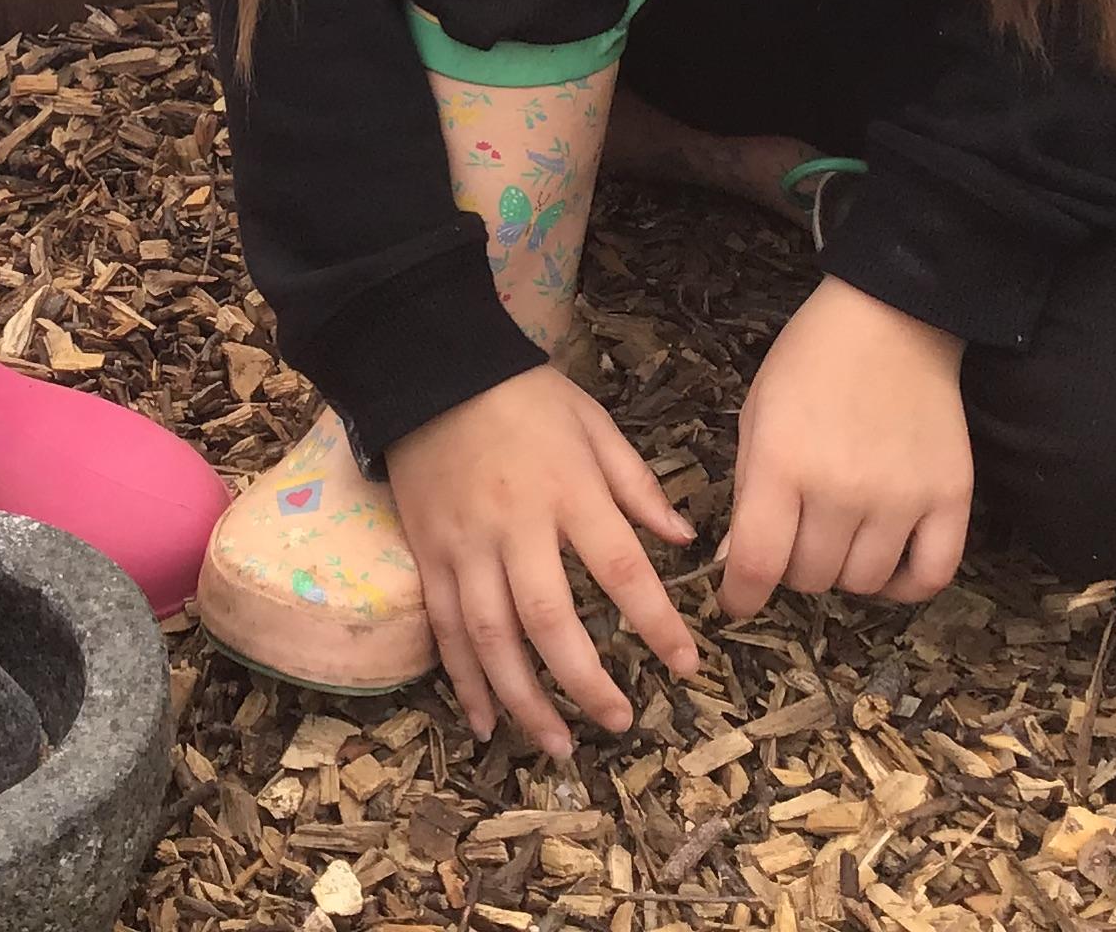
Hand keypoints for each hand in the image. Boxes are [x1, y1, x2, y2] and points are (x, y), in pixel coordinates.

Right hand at [384, 367, 699, 758]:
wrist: (430, 372)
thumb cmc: (523, 398)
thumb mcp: (592, 425)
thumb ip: (637, 485)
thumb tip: (684, 541)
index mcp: (568, 492)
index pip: (622, 570)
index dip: (657, 624)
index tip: (686, 666)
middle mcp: (516, 527)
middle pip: (551, 620)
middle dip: (585, 681)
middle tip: (619, 722)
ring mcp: (466, 546)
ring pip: (492, 638)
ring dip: (525, 699)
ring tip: (557, 743)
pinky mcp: (429, 556)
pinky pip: (445, 629)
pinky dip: (464, 681)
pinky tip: (484, 721)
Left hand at [721, 276, 970, 618]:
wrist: (891, 318)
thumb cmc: (811, 361)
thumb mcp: (758, 414)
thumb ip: (748, 489)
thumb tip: (735, 562)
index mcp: (783, 463)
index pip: (758, 563)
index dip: (741, 597)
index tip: (737, 601)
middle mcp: (842, 489)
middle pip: (811, 578)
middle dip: (792, 568)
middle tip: (795, 540)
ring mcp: (901, 497)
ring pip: (863, 583)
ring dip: (844, 573)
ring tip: (839, 538)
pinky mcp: (951, 497)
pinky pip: (931, 576)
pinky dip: (905, 585)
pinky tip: (887, 563)